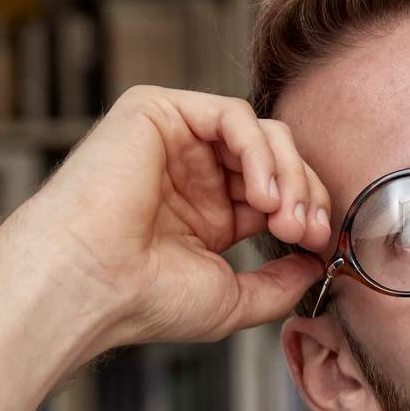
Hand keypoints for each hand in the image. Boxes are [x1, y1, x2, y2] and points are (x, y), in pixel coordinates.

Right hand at [0, 86, 334, 350]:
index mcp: (208, 212)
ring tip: (284, 216)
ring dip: (288, 173)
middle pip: (277, 157)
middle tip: (308, 230)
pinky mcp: (156, 111)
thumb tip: (317, 265)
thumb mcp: (232, 299)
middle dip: (305, 192)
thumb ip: (279, 283)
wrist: (88, 285)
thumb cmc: (143, 299)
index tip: (321, 244)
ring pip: (261, 132)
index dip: (309, 210)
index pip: (278, 191)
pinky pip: (231, 114)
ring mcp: (175, 140)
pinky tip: (260, 193)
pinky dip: (258, 150)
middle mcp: (192, 173)